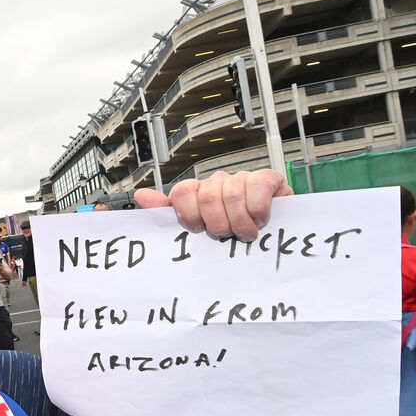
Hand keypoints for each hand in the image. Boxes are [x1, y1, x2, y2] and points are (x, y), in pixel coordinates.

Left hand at [135, 169, 291, 241]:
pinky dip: (258, 210)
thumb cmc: (233, 232)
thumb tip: (142, 197)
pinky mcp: (266, 179)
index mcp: (199, 193)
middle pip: (207, 196)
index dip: (189, 215)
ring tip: (245, 233)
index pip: (182, 192)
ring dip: (240, 223)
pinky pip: (257, 188)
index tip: (200, 230)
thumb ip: (169, 214)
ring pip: (232, 195)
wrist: (274, 232)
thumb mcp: (200, 229)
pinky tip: (260, 219)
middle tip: (227, 235)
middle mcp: (218, 183)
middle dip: (218, 224)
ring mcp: (242, 179)